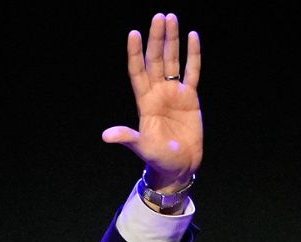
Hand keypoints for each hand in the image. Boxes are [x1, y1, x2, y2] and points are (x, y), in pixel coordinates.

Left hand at [102, 12, 202, 189]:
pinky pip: (192, 71)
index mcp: (144, 102)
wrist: (178, 166)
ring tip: (171, 18)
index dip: (135, 53)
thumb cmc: (158, 158)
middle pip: (156, 60)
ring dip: (172, 40)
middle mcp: (158, 93)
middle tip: (159, 16)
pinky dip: (193, 54)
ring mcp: (174, 93)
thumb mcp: (142, 147)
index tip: (133, 34)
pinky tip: (193, 36)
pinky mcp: (190, 97)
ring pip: (173, 60)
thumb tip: (106, 136)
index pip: (138, 71)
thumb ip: (127, 137)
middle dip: (157, 38)